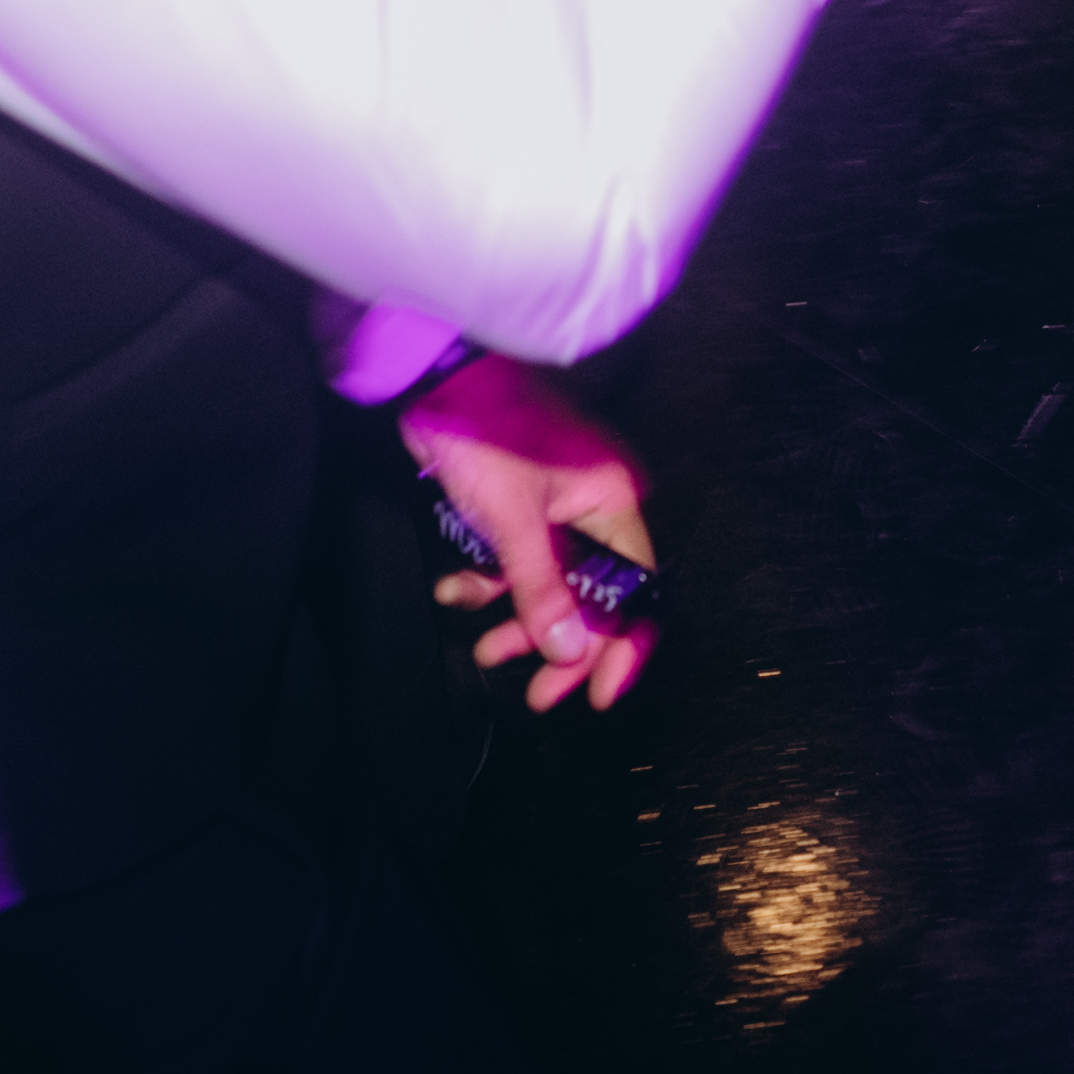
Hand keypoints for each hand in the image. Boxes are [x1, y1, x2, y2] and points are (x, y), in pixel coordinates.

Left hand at [399, 350, 657, 713]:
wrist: (436, 380)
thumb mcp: (513, 522)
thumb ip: (542, 591)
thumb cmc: (487, 431)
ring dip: (519, 621)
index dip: (623, 645)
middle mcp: (593, 508)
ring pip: (550, 584)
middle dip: (563, 646)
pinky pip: (516, 562)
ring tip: (489, 651)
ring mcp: (555, 509)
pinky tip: (456, 589)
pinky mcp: (519, 508)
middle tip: (541, 693)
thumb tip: (569, 652)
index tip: (600, 692)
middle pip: (593, 597)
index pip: (637, 590)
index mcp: (612, 504)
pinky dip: (488, 582)